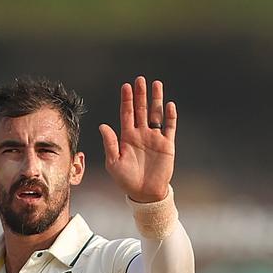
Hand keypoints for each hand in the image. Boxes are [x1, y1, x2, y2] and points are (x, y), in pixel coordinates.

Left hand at [99, 76, 176, 202]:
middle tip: (140, 79)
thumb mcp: (114, 163)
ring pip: (155, 114)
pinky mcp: (167, 144)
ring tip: (156, 84)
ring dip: (156, 100)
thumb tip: (103, 126)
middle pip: (141, 110)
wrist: (145, 193)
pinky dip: (170, 116)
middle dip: (140, 95)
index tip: (126, 86)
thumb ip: (109, 144)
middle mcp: (141, 134)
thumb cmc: (126, 180)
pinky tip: (169, 105)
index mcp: (127, 137)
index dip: (126, 100)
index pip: (127, 114)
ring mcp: (154, 138)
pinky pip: (169, 127)